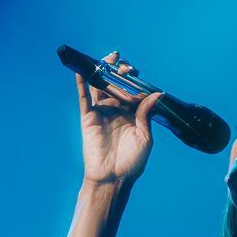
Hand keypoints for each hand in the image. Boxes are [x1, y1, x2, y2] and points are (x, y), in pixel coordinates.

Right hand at [75, 52, 161, 187]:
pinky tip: (82, 70)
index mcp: (132, 114)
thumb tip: (155, 93)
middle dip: (120, 71)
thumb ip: (146, 114)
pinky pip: (84, 98)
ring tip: (108, 57)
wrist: (114, 178)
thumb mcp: (145, 137)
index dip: (135, 79)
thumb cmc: (132, 162)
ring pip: (100, 86)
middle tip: (125, 65)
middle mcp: (116, 110)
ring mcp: (102, 113)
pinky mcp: (88, 118)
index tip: (138, 75)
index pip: (133, 90)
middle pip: (116, 84)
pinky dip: (82, 83)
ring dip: (102, 71)